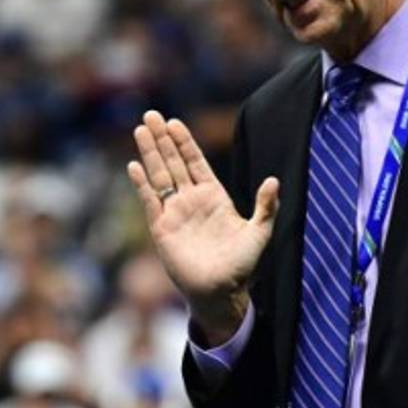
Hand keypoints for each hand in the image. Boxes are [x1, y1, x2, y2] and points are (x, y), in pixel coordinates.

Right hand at [127, 111, 278, 344]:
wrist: (220, 293)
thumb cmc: (242, 266)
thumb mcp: (259, 234)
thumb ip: (266, 207)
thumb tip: (273, 180)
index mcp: (213, 196)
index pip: (195, 162)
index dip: (184, 142)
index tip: (174, 122)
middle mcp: (190, 200)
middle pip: (173, 162)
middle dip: (162, 139)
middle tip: (151, 114)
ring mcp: (174, 212)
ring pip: (159, 175)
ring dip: (149, 153)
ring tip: (140, 130)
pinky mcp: (161, 228)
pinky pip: (149, 201)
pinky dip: (141, 184)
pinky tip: (134, 166)